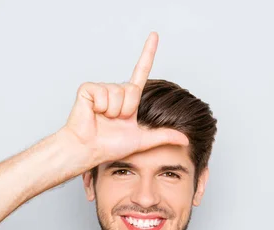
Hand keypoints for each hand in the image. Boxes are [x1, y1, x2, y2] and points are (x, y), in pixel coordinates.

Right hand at [62, 32, 188, 166]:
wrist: (88, 150)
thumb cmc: (109, 146)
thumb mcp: (141, 141)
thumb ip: (163, 136)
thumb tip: (185, 138)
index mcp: (128, 100)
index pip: (141, 72)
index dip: (148, 53)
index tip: (155, 35)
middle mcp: (116, 91)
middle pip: (133, 90)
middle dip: (126, 110)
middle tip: (114, 121)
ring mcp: (101, 89)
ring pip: (119, 93)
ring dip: (113, 111)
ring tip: (103, 118)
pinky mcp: (88, 89)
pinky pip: (103, 93)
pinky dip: (101, 107)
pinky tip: (93, 113)